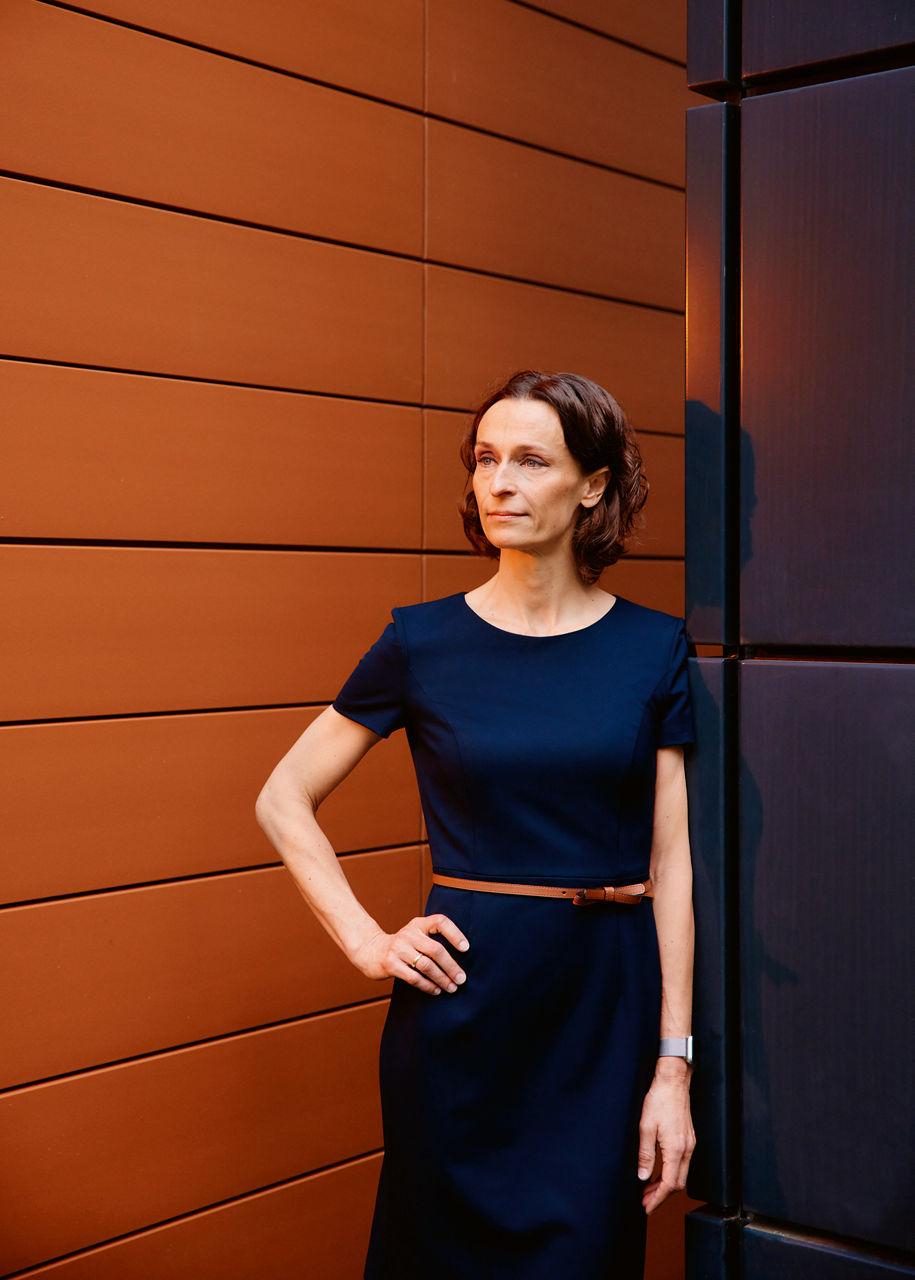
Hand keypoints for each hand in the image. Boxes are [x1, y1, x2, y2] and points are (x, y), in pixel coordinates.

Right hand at [350, 914, 469, 995]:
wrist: (370, 950)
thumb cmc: (401, 946)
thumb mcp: (415, 935)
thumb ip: (432, 939)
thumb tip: (461, 958)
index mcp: (418, 924)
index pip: (440, 922)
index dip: (455, 934)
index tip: (466, 948)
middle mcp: (409, 934)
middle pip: (436, 950)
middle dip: (451, 966)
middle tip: (462, 979)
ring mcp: (398, 948)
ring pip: (426, 966)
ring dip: (442, 979)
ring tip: (451, 987)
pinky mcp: (390, 964)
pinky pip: (414, 978)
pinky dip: (427, 986)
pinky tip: (436, 990)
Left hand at [637, 1063, 694, 1213]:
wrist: (673, 1082)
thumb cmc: (659, 1100)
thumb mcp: (646, 1127)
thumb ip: (645, 1154)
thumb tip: (643, 1177)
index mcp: (676, 1149)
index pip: (670, 1184)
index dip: (658, 1199)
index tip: (647, 1207)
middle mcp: (687, 1149)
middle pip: (678, 1184)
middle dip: (662, 1196)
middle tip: (645, 1201)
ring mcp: (690, 1144)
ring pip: (681, 1174)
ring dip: (666, 1185)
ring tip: (649, 1190)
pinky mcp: (688, 1139)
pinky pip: (682, 1164)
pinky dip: (670, 1173)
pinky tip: (659, 1172)